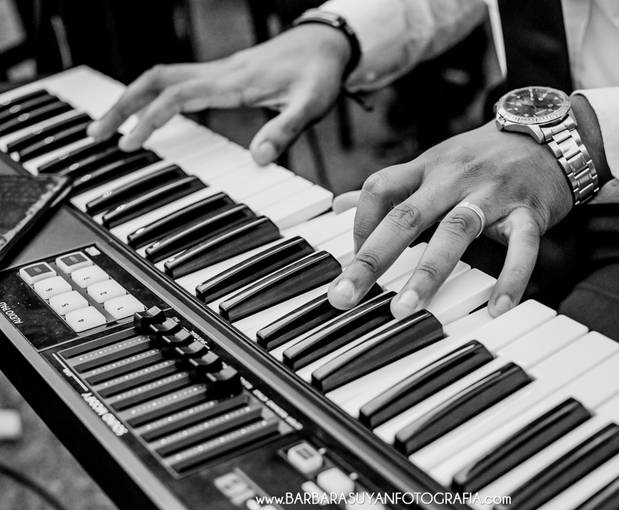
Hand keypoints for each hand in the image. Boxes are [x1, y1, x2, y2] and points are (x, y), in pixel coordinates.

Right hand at [87, 24, 350, 163]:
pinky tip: (146, 111)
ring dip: (131, 98)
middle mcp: (219, 73)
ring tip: (109, 125)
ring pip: (160, 76)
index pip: (178, 96)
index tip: (129, 144)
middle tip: (96, 134)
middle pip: (155, 80)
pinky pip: (175, 80)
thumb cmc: (318, 73)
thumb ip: (285, 130)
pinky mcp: (222, 75)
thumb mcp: (311, 104)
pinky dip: (152, 94)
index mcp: (233, 81)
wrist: (326, 44)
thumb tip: (258, 159)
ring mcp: (217, 72)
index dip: (150, 119)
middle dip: (122, 105)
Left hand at [327, 120, 573, 317]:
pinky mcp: (529, 211)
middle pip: (406, 216)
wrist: (552, 133)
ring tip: (406, 309)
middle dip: (372, 258)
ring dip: (428, 273)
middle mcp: (455, 178)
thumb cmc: (485, 156)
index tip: (350, 260)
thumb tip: (339, 204)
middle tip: (344, 296)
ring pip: (455, 231)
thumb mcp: (434, 163)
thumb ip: (390, 188)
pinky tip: (497, 308)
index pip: (379, 189)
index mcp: (428, 167)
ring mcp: (492, 194)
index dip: (359, 224)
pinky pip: (520, 247)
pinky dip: (510, 278)